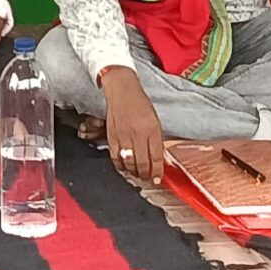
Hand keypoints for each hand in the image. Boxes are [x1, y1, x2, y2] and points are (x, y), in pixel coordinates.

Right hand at [100, 68, 164, 184]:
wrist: (122, 91)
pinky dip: (120, 166)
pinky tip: (124, 168)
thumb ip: (156, 140)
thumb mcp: (155, 120)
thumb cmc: (140, 103)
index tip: (158, 178)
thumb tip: (158, 159)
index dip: (158, 172)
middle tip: (147, 178)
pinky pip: (115, 158)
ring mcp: (123, 136)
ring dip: (134, 173)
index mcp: (152, 130)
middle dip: (146, 175)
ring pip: (129, 163)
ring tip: (137, 174)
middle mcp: (138, 134)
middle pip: (142, 164)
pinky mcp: (112, 137)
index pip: (156, 157)